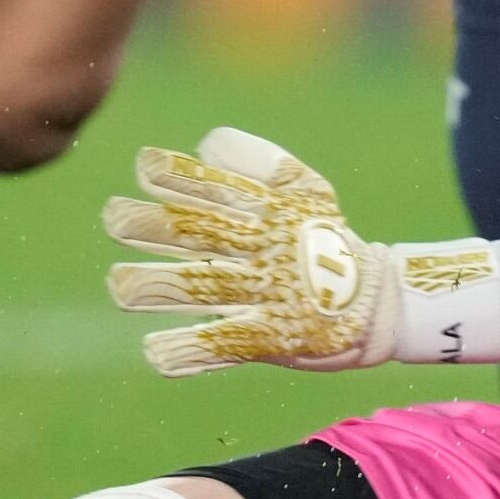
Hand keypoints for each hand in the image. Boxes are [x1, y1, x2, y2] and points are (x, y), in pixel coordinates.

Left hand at [104, 129, 499, 373]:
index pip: (220, 188)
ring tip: (119, 286)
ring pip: (207, 288)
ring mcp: (270, 294)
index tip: (145, 168)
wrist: (385, 303)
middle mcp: (267, 249)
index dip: (181, 176)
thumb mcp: (306, 188)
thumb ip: (257, 161)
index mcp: (271, 212)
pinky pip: (228, 345)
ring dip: (160, 286)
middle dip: (156, 227)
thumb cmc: (330, 240)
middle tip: (114, 219)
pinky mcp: (276, 338)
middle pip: (204, 234)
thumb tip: (204, 145)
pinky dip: (192, 351)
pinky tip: (155, 353)